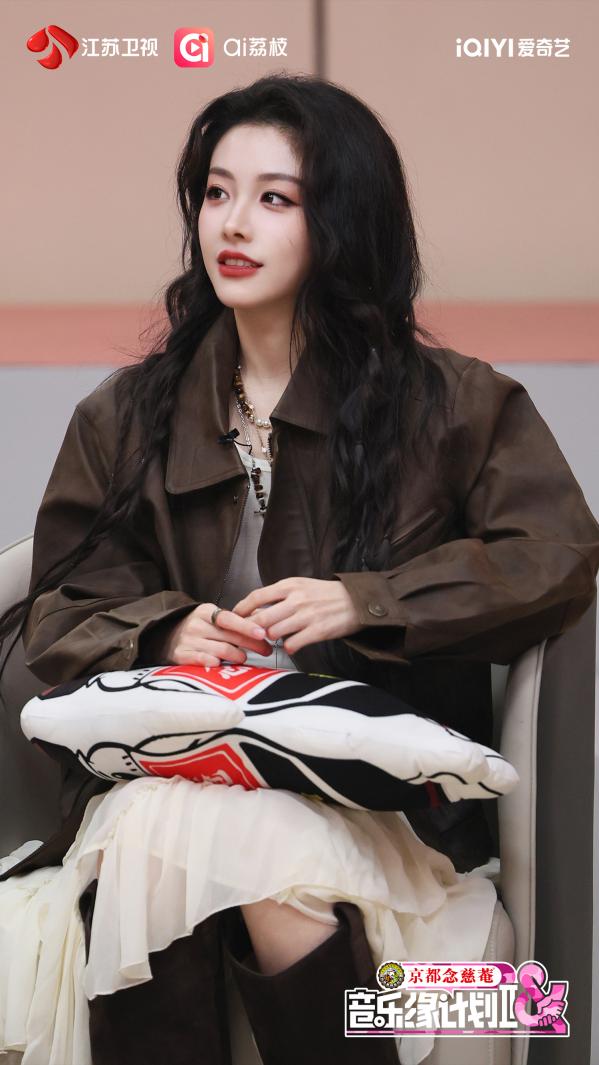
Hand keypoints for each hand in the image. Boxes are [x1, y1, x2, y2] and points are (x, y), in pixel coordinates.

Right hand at [164, 603, 272, 666]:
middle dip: (253, 645)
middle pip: (230, 637)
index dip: (247, 626)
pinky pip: (205, 662)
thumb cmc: (200, 628)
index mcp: (206, 612)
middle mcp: (196, 625)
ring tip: (244, 657)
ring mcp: (188, 641)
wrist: (167, 636)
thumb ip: (236, 620)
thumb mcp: (214, 618)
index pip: (230, 618)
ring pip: (222, 651)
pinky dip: (218, 664)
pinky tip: (224, 664)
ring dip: (238, 656)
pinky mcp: (181, 656)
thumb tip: (264, 622)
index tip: (263, 633)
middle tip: (267, 650)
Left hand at [230, 577, 363, 654]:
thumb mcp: (301, 586)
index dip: (242, 610)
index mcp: (290, 586)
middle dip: (252, 630)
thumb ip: (279, 595)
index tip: (235, 618)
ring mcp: (306, 616)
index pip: (256, 597)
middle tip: (251, 636)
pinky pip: (291, 644)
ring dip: (271, 639)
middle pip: (261, 619)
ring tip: (276, 638)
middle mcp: (296, 599)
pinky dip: (288, 647)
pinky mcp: (317, 631)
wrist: (355, 601)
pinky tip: (292, 644)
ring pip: (274, 633)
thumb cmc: (325, 594)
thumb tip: (256, 609)